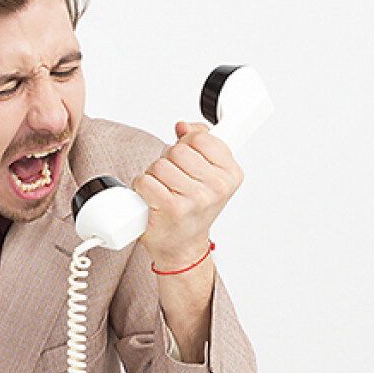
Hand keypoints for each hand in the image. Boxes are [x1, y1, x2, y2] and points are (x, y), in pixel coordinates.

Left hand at [132, 121, 242, 268]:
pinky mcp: (172, 209)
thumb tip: (183, 126)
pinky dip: (142, 187)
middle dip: (168, 161)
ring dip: (154, 175)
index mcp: (231, 174)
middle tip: (173, 179)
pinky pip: (145, 181)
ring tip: (164, 190)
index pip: (201, 137)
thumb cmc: (193, 209)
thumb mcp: (207, 173)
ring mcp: (196, 199)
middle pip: (177, 151)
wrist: (183, 246)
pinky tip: (152, 198)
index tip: (189, 159)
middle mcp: (217, 187)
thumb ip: (200, 142)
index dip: (187, 144)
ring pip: (159, 165)